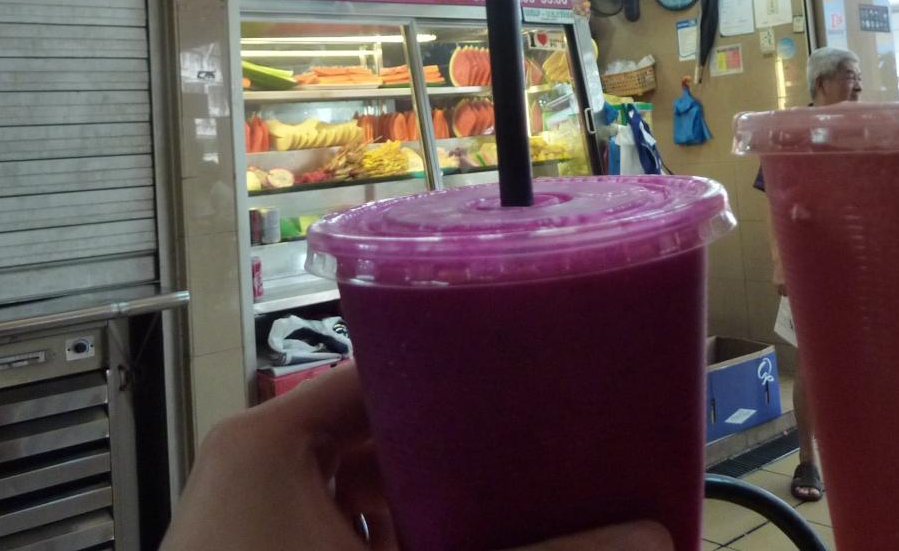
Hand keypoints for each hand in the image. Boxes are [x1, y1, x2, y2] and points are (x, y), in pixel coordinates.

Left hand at [160, 362, 671, 550]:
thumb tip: (648, 537)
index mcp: (270, 441)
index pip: (383, 365)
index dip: (462, 371)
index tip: (532, 380)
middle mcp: (253, 465)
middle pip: (378, 426)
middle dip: (457, 448)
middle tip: (535, 446)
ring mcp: (250, 515)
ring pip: (360, 481)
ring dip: (428, 496)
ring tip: (506, 498)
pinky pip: (335, 525)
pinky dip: (390, 535)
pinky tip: (450, 544)